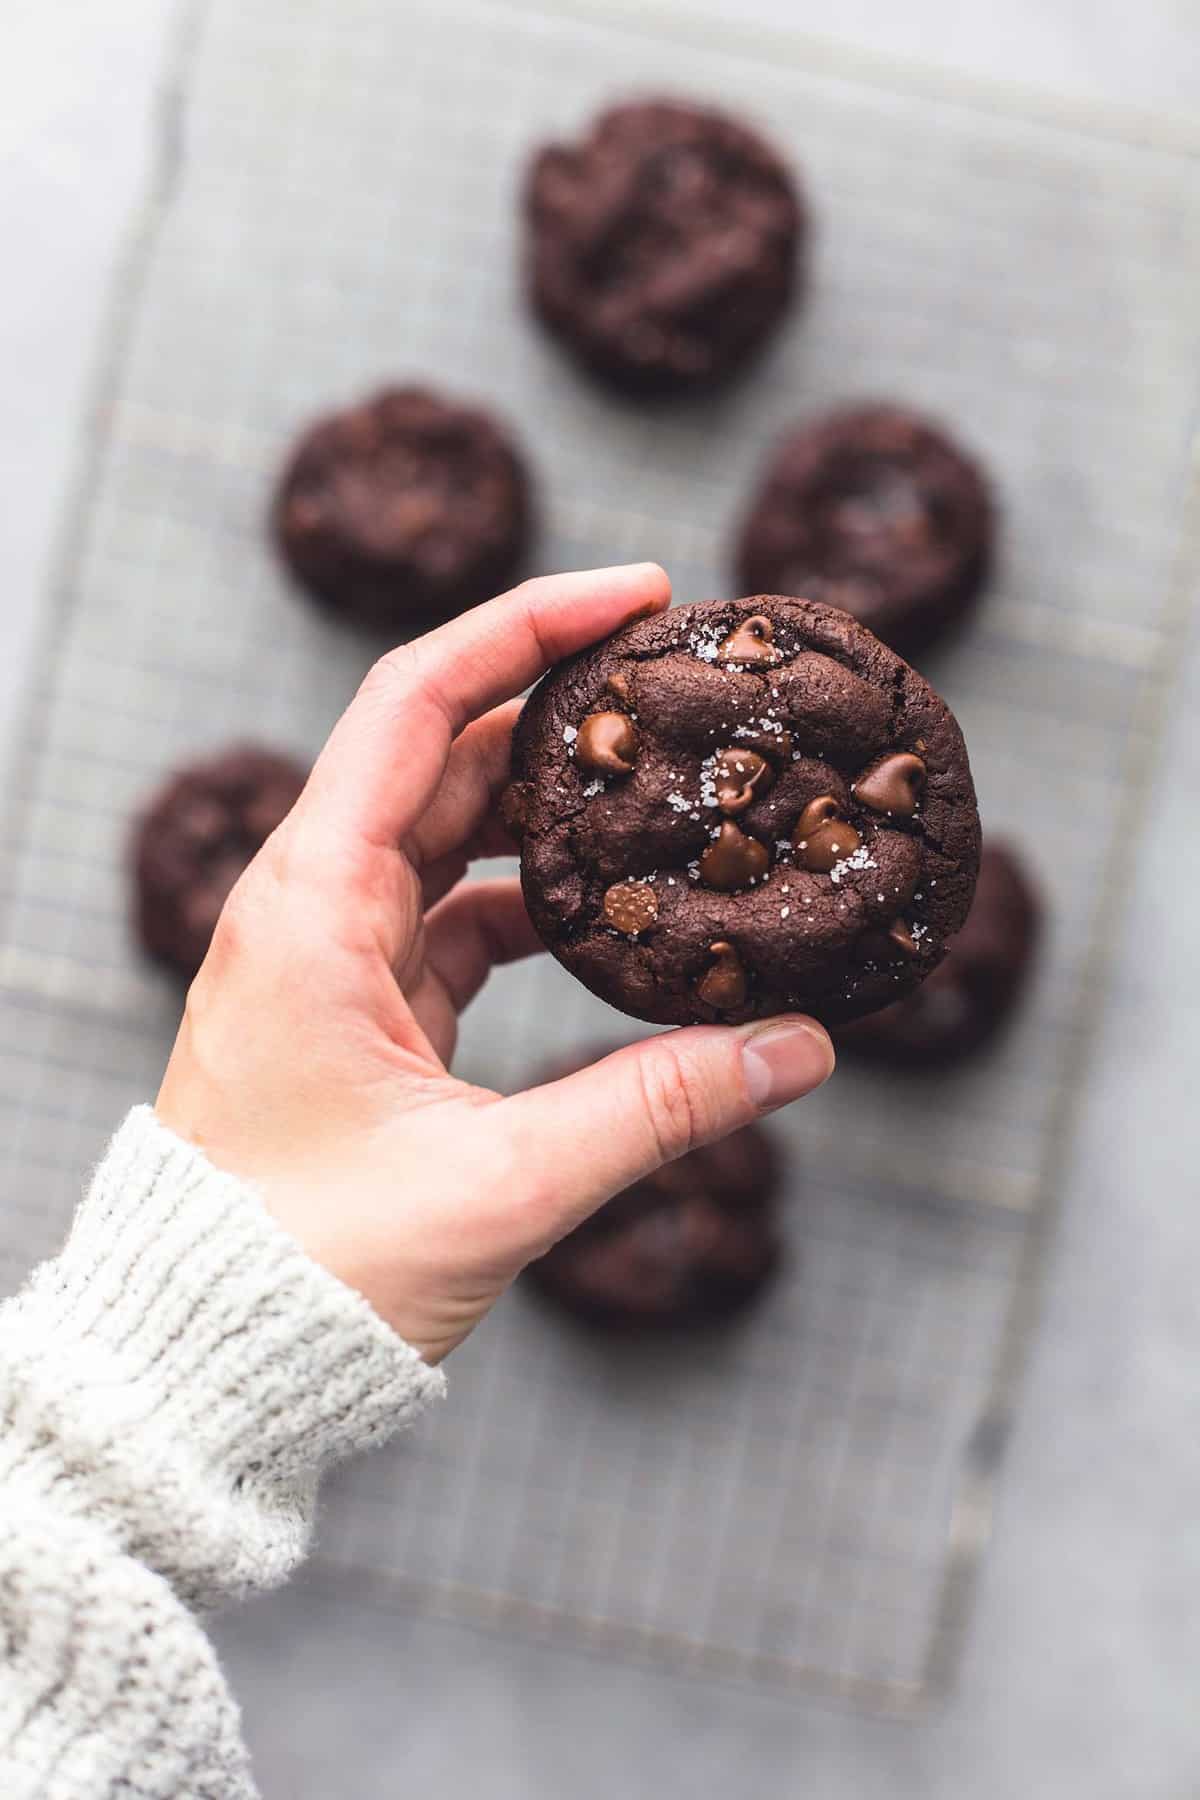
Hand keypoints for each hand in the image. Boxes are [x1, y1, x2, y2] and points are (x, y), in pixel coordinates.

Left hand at [156, 565, 833, 1361]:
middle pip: (442, 748)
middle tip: (676, 676)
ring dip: (552, 805)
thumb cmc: (303, 1273)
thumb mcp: (497, 1185)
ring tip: (660, 786)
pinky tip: (614, 918)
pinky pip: (456, 913)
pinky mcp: (361, 1006)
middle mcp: (311, 905)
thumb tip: (800, 1049)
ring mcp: (333, 953)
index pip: (417, 702)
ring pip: (451, 830)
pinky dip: (535, 901)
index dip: (526, 626)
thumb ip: (657, 1109)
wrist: (199, 1358)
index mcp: (312, 905)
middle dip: (559, 701)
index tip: (639, 592)